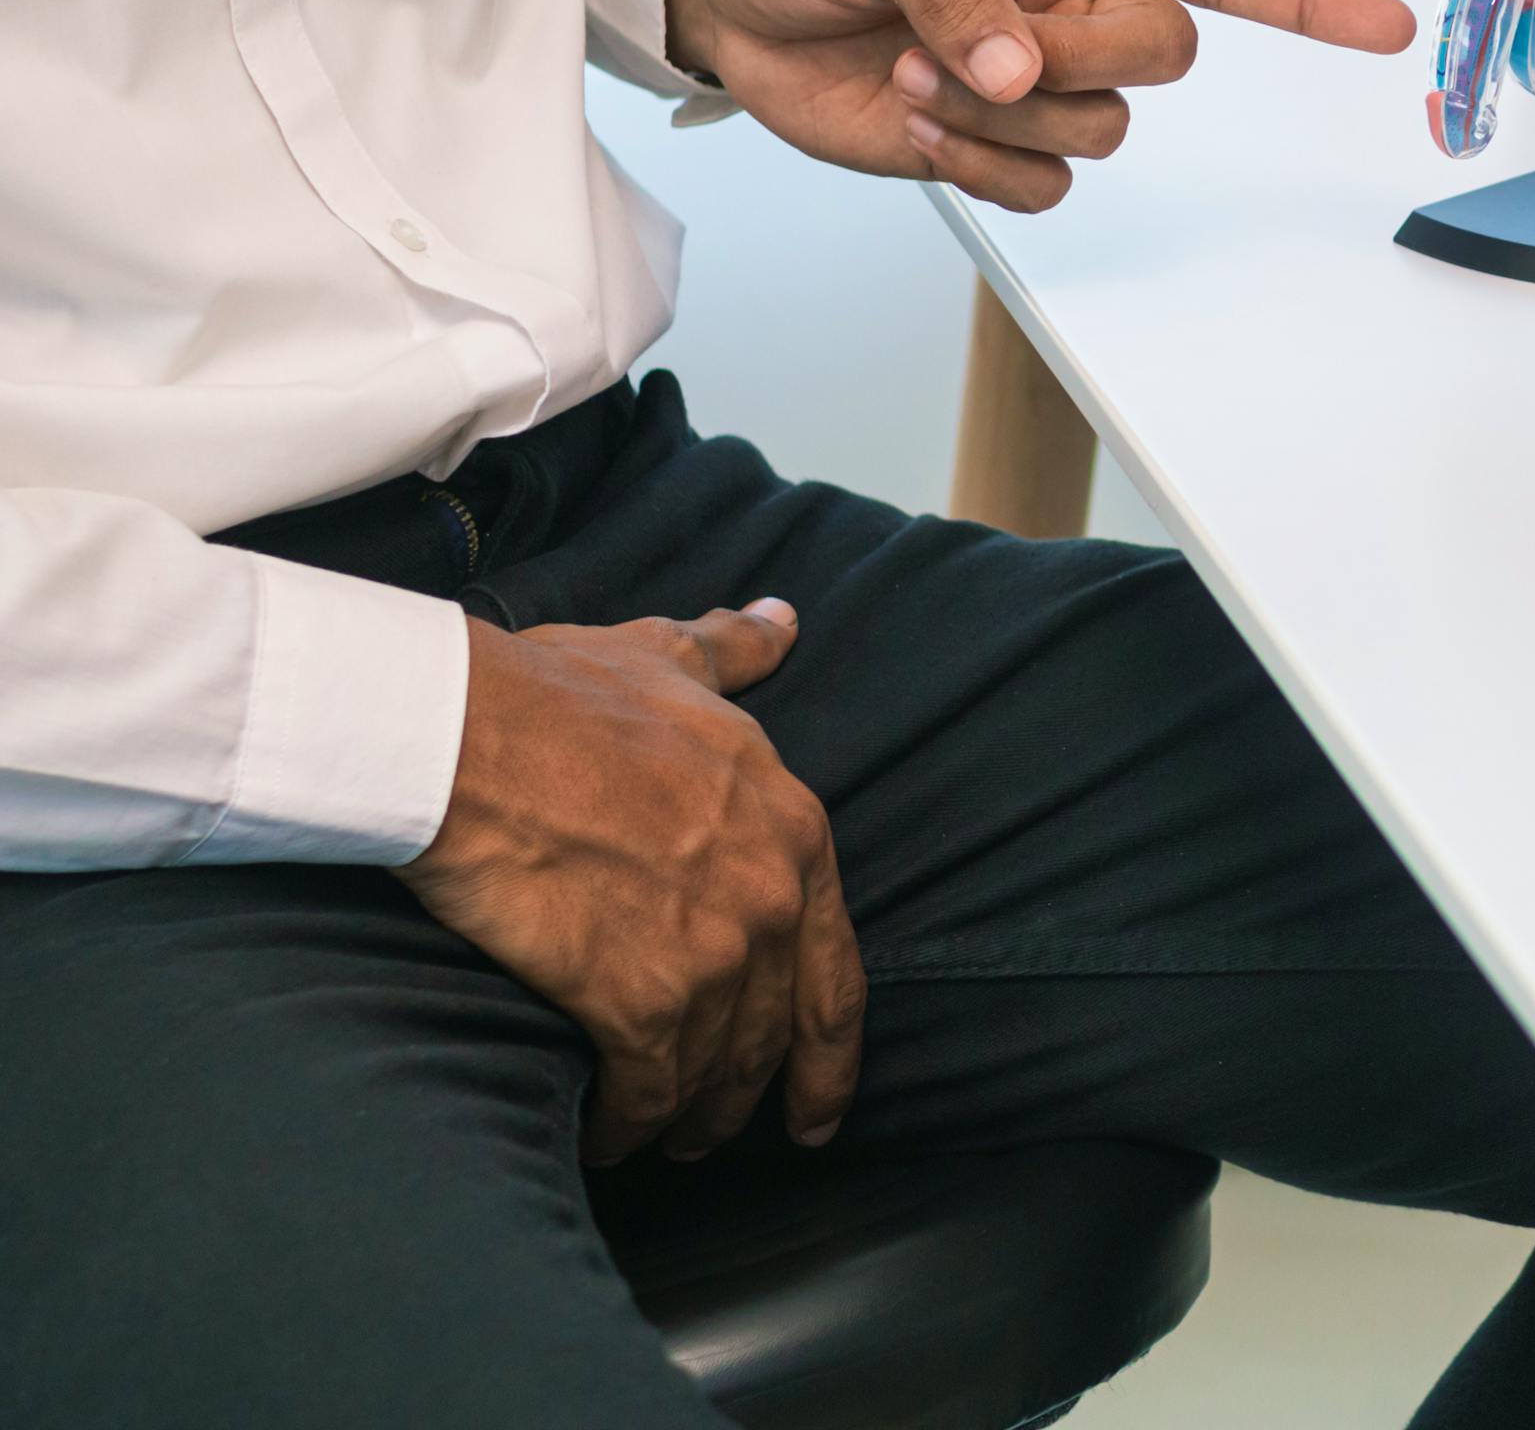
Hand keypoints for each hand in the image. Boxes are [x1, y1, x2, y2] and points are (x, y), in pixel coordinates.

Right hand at [397, 602, 864, 1163]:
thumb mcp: (667, 657)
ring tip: (660, 1139)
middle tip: (736, 1138)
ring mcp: (714, 954)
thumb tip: (781, 622)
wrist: (469, 737)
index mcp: (793, 828)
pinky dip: (625, 1125)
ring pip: (716, 1074)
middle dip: (758, 1097)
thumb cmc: (558, 694)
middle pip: (780, 1035)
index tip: (824, 1100)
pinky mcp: (639, 1001)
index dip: (831, 1045)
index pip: (836, 968)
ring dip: (688, 1119)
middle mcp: (772, 897)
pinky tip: (602, 1137)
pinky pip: (647, 1093)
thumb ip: (733, 653)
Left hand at [662, 0, 1418, 211]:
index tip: (1387, 26)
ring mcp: (1042, 77)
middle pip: (1164, 54)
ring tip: (915, 79)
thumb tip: (1018, 70)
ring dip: (1005, 119)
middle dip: (1079, 60)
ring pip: (1105, 130)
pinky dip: (979, 167)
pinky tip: (915, 120)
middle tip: (982, 51)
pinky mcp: (997, 144)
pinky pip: (1044, 186)